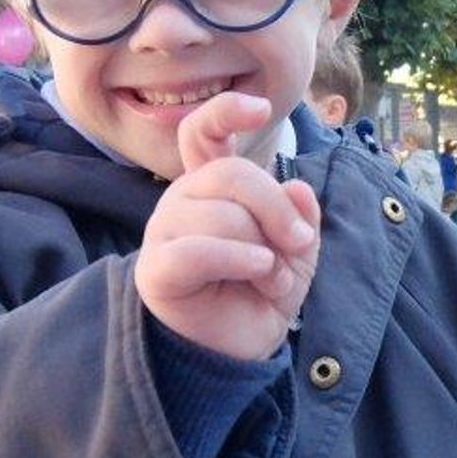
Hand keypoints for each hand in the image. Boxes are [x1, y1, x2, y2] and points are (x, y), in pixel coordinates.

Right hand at [136, 92, 320, 360]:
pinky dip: (240, 260)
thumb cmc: (260, 292)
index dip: (226, 113)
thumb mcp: (296, 252)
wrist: (237, 350)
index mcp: (212, 187)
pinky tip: (260, 274)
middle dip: (276, 208)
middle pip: (231, 174)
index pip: (203, 133)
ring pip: (222, 215)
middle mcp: (183, 200)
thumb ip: (300, 217)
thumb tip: (298, 188)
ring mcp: (164, 233)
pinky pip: (199, 249)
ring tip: (272, 279)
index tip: (260, 107)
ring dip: (265, 251)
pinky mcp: (156, 270)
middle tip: (299, 243)